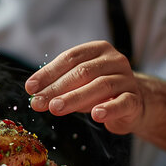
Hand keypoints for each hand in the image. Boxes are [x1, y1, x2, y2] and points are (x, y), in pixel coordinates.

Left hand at [25, 41, 143, 134]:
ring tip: (55, 108)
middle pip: (82, 72)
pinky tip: (96, 115)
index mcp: (98, 50)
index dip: (48, 72)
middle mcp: (114, 60)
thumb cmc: (98, 90)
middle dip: (56, 88)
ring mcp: (127, 79)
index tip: (30, 87)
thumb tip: (35, 95)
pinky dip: (109, 108)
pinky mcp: (136, 99)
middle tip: (38, 102)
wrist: (133, 104)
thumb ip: (60, 86)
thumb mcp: (78, 83)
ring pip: (100, 86)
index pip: (70, 58)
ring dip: (74, 98)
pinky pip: (122, 103)